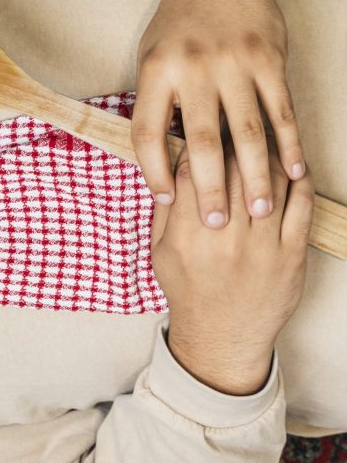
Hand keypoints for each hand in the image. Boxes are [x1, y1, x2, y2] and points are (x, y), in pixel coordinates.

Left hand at [133, 0, 303, 229]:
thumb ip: (155, 108)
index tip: (166, 201)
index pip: (148, 134)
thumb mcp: (150, 62)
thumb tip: (161, 164)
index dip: (154, 172)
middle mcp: (194, 70)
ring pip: (247, 131)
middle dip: (210, 188)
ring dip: (255, 175)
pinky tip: (295, 171)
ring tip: (258, 210)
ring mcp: (234, 64)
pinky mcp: (268, 60)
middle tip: (217, 225)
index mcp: (155, 74)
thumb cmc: (175, 27)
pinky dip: (289, 143)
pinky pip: (280, 110)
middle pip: (202, 141)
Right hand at [151, 145, 311, 395]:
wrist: (222, 336)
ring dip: (268, 154)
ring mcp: (261, 246)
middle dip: (232, 142)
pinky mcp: (291, 253)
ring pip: (270, 180)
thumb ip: (166, 214)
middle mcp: (224, 239)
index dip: (197, 148)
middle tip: (235, 125)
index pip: (192, 174)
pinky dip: (298, 178)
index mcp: (187, 238)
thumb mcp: (162, 255)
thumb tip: (169, 172)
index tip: (201, 135)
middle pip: (233, 170)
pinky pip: (300, 203)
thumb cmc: (190, 292)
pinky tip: (291, 166)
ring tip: (263, 140)